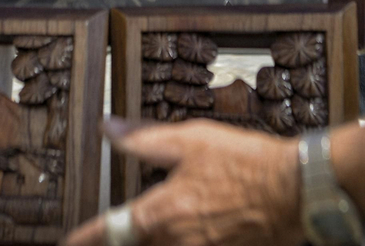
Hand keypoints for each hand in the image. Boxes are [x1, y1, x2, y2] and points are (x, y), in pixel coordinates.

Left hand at [65, 118, 301, 245]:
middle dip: (119, 241)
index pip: (110, 231)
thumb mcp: (190, 139)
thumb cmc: (248, 164)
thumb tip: (109, 129)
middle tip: (106, 233)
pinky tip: (180, 232)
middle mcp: (177, 240)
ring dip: (149, 241)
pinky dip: (177, 243)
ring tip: (144, 229)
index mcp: (162, 212)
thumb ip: (144, 139)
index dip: (84, 238)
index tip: (68, 242)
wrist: (296, 190)